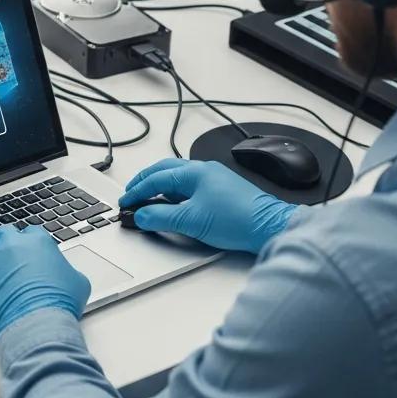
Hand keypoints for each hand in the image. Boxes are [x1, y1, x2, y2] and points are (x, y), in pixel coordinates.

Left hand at [0, 224, 90, 336]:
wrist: (38, 323)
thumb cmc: (59, 303)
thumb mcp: (78, 282)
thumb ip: (68, 270)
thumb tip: (68, 275)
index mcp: (37, 241)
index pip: (30, 231)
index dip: (30, 242)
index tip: (30, 251)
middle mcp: (12, 245)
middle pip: (4, 233)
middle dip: (6, 242)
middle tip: (10, 256)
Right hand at [119, 159, 297, 254]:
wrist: (270, 227)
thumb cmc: (239, 219)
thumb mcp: (191, 221)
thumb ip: (161, 218)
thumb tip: (141, 216)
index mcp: (195, 172)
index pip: (156, 178)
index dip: (137, 190)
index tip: (125, 202)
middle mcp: (204, 170)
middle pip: (165, 170)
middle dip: (145, 181)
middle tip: (131, 193)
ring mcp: (214, 179)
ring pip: (177, 177)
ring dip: (159, 185)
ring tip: (148, 199)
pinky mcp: (221, 190)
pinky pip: (190, 186)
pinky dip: (174, 192)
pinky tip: (172, 204)